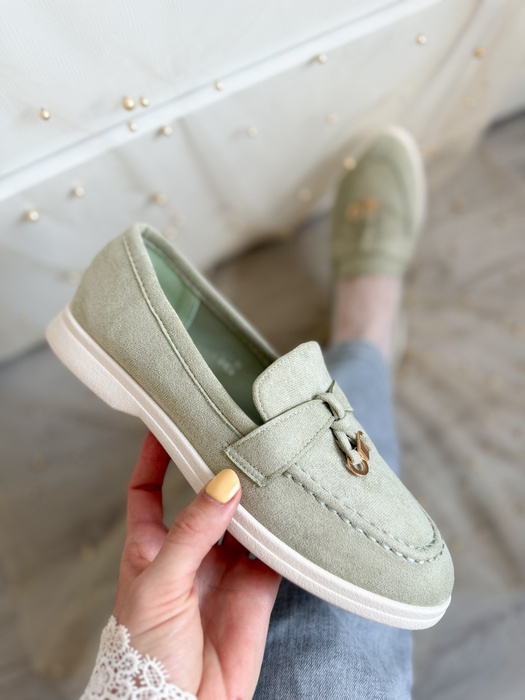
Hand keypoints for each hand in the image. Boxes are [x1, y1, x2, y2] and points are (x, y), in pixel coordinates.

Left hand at [113, 432, 281, 698]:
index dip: (153, 457)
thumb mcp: (160, 582)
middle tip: (238, 436)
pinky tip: (295, 509)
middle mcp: (188, 551)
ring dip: (257, 497)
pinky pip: (274, 551)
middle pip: (204, 497)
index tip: (166, 421)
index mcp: (150, 546)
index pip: (147, 489)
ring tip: (272, 463)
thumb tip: (224, 482)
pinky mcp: (254, 589)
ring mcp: (223, 568)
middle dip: (218, 468)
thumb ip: (193, 530)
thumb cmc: (146, 651)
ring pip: (243, 519)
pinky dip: (286, 532)